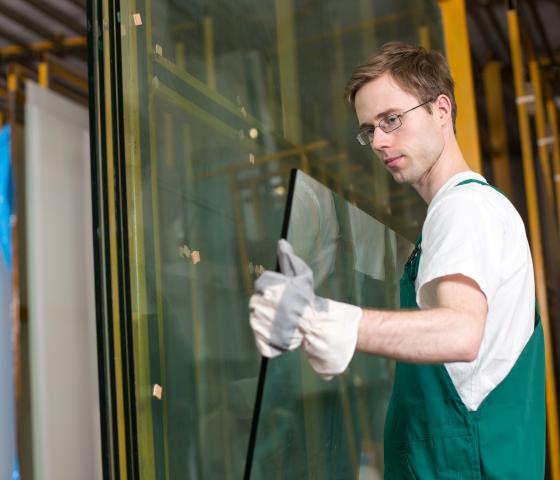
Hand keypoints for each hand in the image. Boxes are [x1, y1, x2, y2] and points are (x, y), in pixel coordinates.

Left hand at [249, 240, 362, 378]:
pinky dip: (269, 334)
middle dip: (270, 305)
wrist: (315, 324)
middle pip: (258, 302)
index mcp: (265, 287)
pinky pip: (260, 335)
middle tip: (286, 309)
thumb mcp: (301, 275)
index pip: (261, 286)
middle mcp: (258, 304)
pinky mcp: (260, 338)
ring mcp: (257, 322)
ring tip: (284, 320)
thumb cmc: (307, 299)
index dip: (274, 291)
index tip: (284, 297)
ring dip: (269, 318)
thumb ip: (289, 258)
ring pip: (258, 318)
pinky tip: (281, 331)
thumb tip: (281, 242)